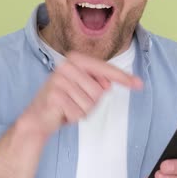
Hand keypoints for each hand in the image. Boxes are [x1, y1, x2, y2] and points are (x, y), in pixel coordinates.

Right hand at [22, 51, 142, 136]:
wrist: (38, 118)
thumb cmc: (64, 101)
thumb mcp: (84, 88)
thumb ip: (98, 83)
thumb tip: (109, 85)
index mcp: (75, 59)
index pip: (105, 69)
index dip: (123, 78)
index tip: (139, 84)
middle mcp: (66, 66)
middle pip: (100, 91)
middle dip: (92, 102)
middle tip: (75, 102)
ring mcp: (59, 80)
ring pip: (90, 103)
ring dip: (82, 111)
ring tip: (69, 107)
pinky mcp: (55, 96)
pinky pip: (79, 112)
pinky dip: (73, 118)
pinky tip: (63, 113)